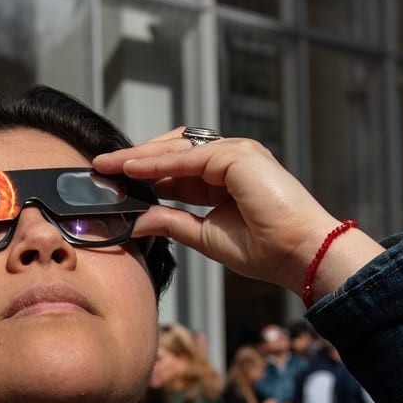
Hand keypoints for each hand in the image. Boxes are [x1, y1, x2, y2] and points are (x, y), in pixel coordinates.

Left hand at [94, 129, 385, 298]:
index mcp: (225, 178)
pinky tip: (133, 169)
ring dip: (140, 156)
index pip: (176, 167)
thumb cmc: (267, 250)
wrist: (300, 254)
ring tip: (109, 166)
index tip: (113, 179)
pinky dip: (158, 162)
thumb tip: (137, 220)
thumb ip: (172, 222)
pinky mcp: (238, 155)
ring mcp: (236, 153)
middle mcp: (231, 159)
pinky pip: (189, 156)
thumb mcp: (206, 236)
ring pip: (177, 148)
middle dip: (136, 158)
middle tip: (102, 167)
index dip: (143, 172)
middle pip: (173, 149)